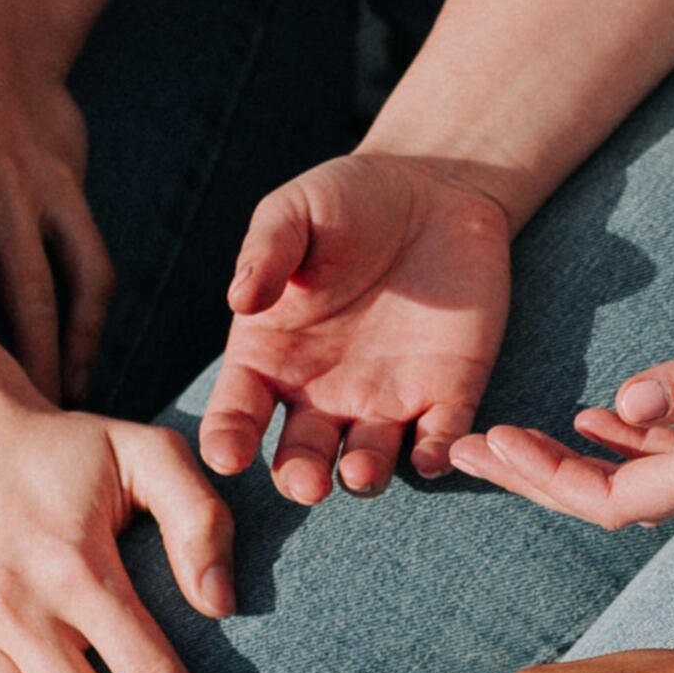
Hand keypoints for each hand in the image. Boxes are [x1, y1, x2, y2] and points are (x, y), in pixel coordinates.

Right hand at [199, 154, 513, 500]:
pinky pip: (440, 438)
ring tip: (359, 471)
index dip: (228, 439)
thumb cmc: (348, 200)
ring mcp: (385, 399)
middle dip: (300, 477)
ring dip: (362, 476)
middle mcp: (322, 392)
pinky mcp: (447, 393)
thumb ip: (267, 252)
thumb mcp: (297, 212)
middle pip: (301, 456)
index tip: (226, 455)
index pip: (239, 411)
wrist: (433, 189)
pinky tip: (432, 455)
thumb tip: (240, 298)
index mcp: (271, 356)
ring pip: (367, 462)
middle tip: (307, 482)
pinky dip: (437, 454)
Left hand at [447, 283, 673, 528]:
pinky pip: (668, 447)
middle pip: (606, 496)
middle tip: (464, 448)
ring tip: (506, 438)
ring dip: (566, 459)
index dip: (542, 482)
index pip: (609, 499)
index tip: (485, 447)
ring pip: (630, 473)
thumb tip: (621, 406)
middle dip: (533, 478)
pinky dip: (621, 435)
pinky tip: (596, 414)